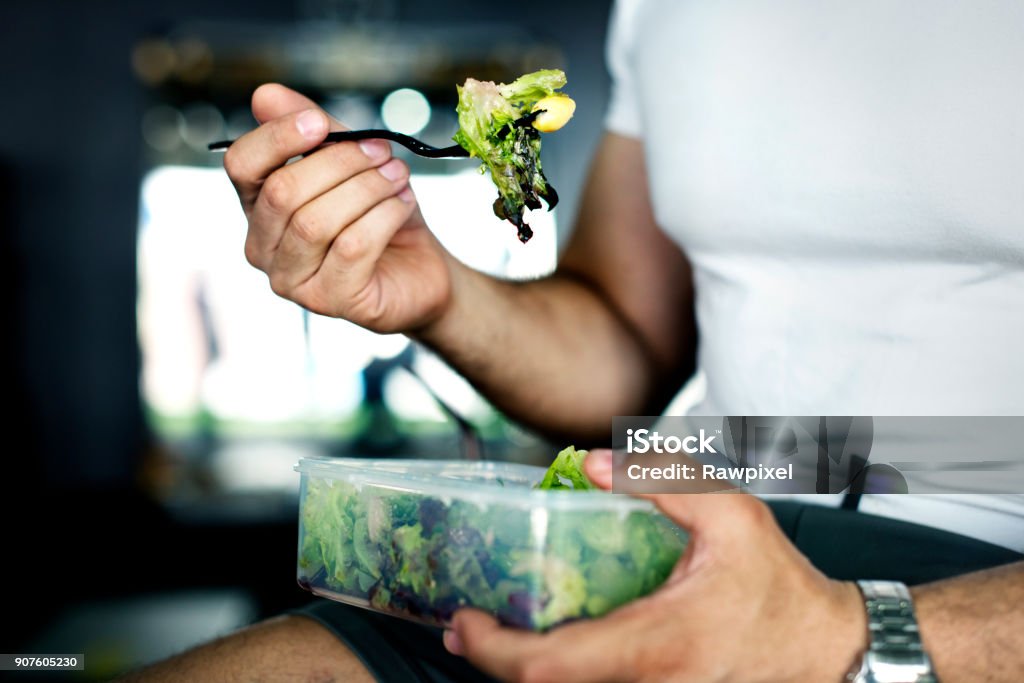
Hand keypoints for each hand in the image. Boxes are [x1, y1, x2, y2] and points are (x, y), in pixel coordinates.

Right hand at [223, 83, 451, 332]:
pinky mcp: (331, 301)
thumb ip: (314, 131)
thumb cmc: (379, 216)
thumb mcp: (351, 164)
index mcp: (258, 208)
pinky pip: (352, 247)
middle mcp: (263, 248)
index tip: (319, 123)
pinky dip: (384, 216)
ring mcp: (292, 281)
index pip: (241, 166)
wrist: (422, 270)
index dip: (276, 138)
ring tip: (398, 176)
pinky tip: (403, 204)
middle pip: (284, 191)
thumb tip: (265, 95)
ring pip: (317, 221)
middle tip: (382, 151)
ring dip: (367, 188)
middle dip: (340, 162)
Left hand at [444, 449, 867, 682]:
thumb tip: (586, 463)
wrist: (832, 653)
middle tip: (465, 626)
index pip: (549, 665)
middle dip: (493, 664)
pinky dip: (560, 679)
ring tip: (496, 637)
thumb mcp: (731, 514)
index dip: (494, 650)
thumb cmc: (780, 587)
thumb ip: (658, 478)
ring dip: (522, 675)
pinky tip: (549, 651)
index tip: (463, 621)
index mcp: (656, 645)